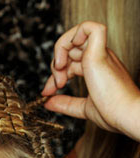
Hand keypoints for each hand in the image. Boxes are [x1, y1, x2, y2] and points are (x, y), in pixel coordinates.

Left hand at [42, 21, 139, 140]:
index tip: (48, 93)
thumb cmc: (112, 112)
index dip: (54, 76)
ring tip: (60, 78)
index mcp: (96, 68)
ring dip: (60, 53)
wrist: (124, 115)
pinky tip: (67, 57)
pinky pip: (90, 27)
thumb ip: (65, 104)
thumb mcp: (83, 108)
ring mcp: (99, 53)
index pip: (69, 62)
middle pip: (69, 50)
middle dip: (54, 68)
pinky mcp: (99, 52)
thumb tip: (48, 102)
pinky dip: (75, 35)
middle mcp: (98, 57)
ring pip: (75, 35)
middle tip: (54, 88)